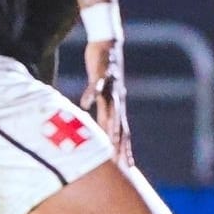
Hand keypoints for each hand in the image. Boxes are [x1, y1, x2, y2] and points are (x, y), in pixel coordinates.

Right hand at [82, 39, 132, 164]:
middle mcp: (117, 100)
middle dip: (121, 144)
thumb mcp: (106, 97)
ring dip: (110, 124)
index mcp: (118, 107)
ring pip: (111, 109)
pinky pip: (95, 87)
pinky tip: (84, 104)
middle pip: (120, 125)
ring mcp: (110, 88)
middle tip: (122, 162)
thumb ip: (104, 114)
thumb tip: (102, 132)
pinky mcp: (101, 75)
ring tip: (109, 139)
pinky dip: (90, 95)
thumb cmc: (107, 74)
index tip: (128, 167)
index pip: (125, 133)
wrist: (109, 46)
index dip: (126, 150)